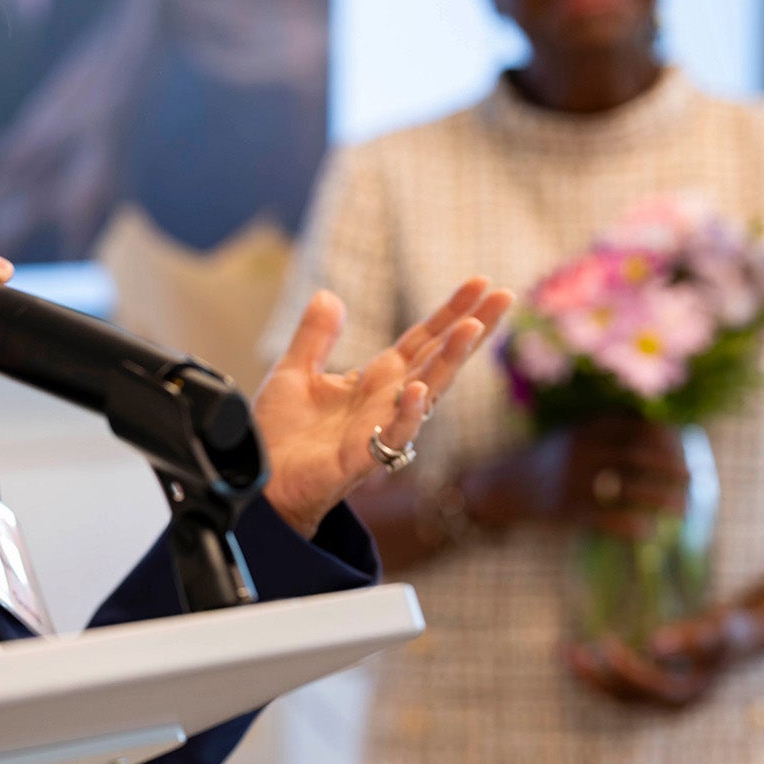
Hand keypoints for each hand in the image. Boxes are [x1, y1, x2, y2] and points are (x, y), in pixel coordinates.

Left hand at [255, 277, 512, 536]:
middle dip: (471, 328)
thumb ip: (315, 337)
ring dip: (450, 360)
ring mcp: (380, 429)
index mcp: (375, 380)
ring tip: (473, 327)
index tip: (481, 282)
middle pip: (438, 359)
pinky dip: (408, 413)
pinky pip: (394, 435)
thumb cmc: (279, 435)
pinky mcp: (362, 458)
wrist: (258, 482)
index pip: (422, 340)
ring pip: (427, 392)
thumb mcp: (294, 372)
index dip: (450, 311)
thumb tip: (328, 295)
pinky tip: (418, 389)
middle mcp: (387, 402)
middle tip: (505, 296)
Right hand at [477, 415, 689, 537]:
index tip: (683, 446)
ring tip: (684, 508)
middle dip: (670, 466)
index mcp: (583, 430)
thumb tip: (658, 425)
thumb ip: (606, 429)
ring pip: (627, 489)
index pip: (633, 427)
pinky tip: (648, 532)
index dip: (664, 436)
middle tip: (693, 477)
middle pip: (636, 455)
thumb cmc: (548, 460)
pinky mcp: (565, 510)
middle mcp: (579, 452)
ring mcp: (572, 482)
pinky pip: (605, 519)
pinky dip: (629, 526)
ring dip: (661, 498)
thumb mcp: (572, 434)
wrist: (502, 485)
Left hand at [565, 606, 754, 707]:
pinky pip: (613, 687)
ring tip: (564, 651)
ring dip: (587, 677)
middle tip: (573, 650)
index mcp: (688, 694)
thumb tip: (654, 647)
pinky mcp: (647, 690)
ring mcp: (658, 700)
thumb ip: (694, 637)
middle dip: (598, 675)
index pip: (652, 688)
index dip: (628, 670)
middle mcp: (671, 704)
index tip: (605, 645)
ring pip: (615, 695)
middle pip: (627, 697)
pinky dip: (591, 673)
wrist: (733, 637)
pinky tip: (570, 652)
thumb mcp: (720, 629)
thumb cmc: (728, 629)